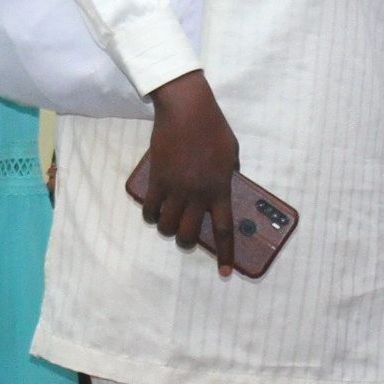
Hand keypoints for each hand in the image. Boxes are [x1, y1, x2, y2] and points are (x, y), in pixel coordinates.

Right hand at [141, 71, 241, 275]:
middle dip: (186, 242)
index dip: (225, 255)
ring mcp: (175, 188)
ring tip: (169, 223)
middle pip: (188, 235)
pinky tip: (154, 212)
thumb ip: (229, 174)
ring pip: (166, 226)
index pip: (223, 230)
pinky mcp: (156, 179)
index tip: (224, 274)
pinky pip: (150, 209)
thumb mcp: (232, 153)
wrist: (186, 109)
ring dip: (167, 230)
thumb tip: (225, 186)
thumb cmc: (213, 127)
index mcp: (220, 189)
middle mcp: (197, 194)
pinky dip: (151, 216)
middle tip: (186, 237)